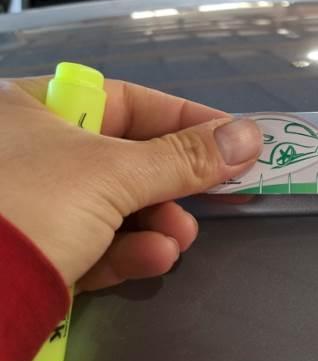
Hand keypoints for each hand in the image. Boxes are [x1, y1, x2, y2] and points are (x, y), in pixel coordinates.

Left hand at [0, 77, 261, 291]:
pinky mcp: (33, 254)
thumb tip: (249, 137)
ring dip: (155, 223)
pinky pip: (92, 244)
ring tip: (178, 239)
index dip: (187, 119)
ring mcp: (29, 206)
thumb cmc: (29, 205)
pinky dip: (127, 251)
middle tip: (219, 194)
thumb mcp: (112, 174)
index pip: (127, 102)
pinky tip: (154, 258)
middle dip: (173, 184)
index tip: (233, 138)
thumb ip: (184, 157)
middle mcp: (26, 151)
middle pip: (125, 159)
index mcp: (30, 109)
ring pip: (112, 207)